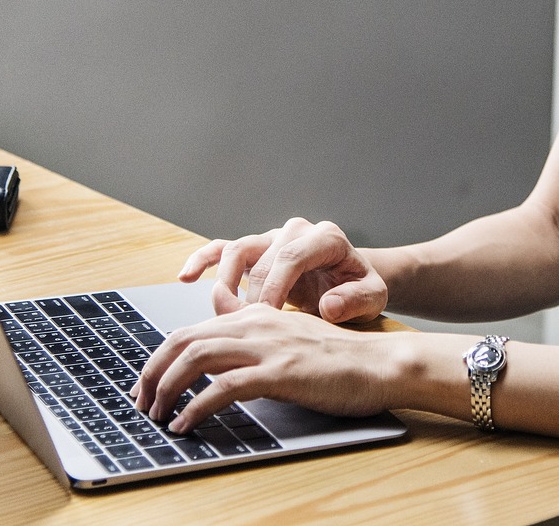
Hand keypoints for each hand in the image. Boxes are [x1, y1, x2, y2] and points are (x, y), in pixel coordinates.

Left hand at [129, 304, 393, 433]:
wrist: (381, 363)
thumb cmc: (342, 358)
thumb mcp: (293, 333)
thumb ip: (256, 328)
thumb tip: (222, 322)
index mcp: (258, 314)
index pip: (192, 329)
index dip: (161, 357)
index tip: (149, 384)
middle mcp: (258, 324)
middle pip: (184, 340)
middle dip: (152, 372)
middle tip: (140, 401)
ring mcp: (269, 346)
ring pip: (195, 357)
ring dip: (166, 388)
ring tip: (156, 414)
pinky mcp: (281, 372)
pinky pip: (224, 387)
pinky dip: (196, 407)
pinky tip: (186, 424)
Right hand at [178, 218, 387, 322]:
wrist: (352, 284)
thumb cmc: (360, 291)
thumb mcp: (373, 299)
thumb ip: (356, 301)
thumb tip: (329, 306)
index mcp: (326, 238)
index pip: (292, 254)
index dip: (274, 286)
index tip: (265, 317)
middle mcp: (295, 231)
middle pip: (261, 256)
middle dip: (249, 294)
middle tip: (243, 327)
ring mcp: (272, 239)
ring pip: (236, 249)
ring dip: (224, 282)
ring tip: (222, 313)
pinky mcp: (254, 251)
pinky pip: (221, 249)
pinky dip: (202, 261)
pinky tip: (185, 278)